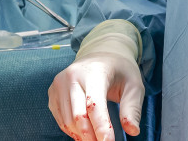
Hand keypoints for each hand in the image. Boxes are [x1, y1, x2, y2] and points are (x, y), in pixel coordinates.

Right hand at [49, 21, 144, 139]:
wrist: (101, 55)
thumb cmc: (119, 71)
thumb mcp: (134, 85)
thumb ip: (133, 107)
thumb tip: (133, 130)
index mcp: (94, 71)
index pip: (94, 105)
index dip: (101, 127)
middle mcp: (72, 76)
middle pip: (78, 116)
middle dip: (91, 136)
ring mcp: (59, 84)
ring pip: (67, 121)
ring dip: (82, 136)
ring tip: (97, 139)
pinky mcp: (53, 93)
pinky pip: (60, 120)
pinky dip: (73, 131)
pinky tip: (86, 132)